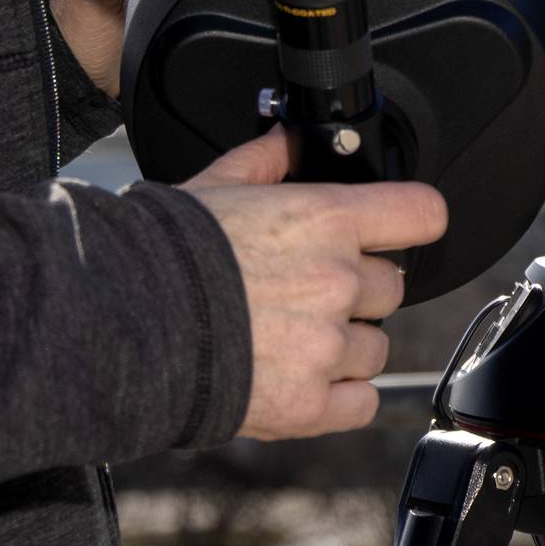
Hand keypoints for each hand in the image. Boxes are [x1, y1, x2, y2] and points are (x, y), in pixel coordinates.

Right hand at [180, 129, 447, 440]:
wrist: (124, 326)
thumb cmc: (162, 255)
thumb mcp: (213, 187)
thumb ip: (262, 161)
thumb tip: (286, 140)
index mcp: (325, 221)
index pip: (420, 214)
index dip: (411, 220)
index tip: (400, 229)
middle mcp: (338, 282)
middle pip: (391, 287)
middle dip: (356, 289)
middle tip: (304, 290)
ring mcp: (328, 348)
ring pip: (376, 348)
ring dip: (345, 345)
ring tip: (290, 339)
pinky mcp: (310, 405)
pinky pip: (362, 402)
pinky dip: (338, 395)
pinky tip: (298, 378)